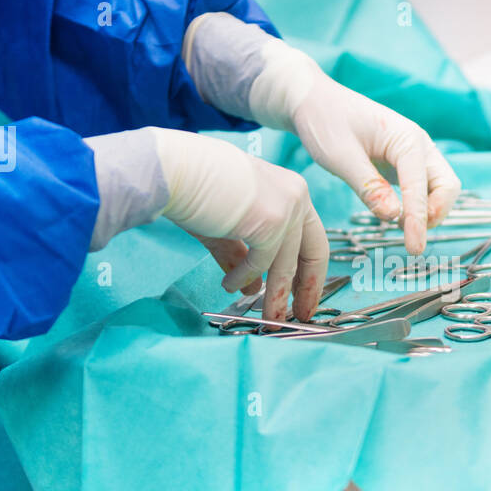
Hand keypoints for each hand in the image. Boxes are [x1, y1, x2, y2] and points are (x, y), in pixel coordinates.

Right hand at [86, 128, 328, 320]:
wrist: (177, 170)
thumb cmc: (197, 190)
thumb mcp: (230, 226)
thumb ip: (243, 255)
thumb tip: (254, 289)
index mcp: (293, 190)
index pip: (313, 240)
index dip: (311, 274)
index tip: (306, 299)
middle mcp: (297, 196)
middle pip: (311, 254)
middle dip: (304, 291)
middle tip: (300, 318)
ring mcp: (287, 207)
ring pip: (286, 265)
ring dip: (274, 297)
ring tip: (268, 320)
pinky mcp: (271, 221)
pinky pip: (260, 263)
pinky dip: (243, 279)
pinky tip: (229, 287)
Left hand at [183, 13, 460, 252]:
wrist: (314, 101)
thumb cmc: (325, 122)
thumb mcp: (341, 156)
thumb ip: (368, 186)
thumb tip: (394, 217)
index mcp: (406, 138)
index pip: (421, 186)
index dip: (419, 219)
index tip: (414, 248)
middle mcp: (418, 145)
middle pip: (447, 186)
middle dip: (435, 214)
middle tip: (412, 240)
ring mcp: (414, 154)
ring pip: (439, 189)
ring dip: (428, 212)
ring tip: (402, 231)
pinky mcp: (404, 164)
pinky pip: (422, 189)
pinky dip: (416, 207)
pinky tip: (395, 218)